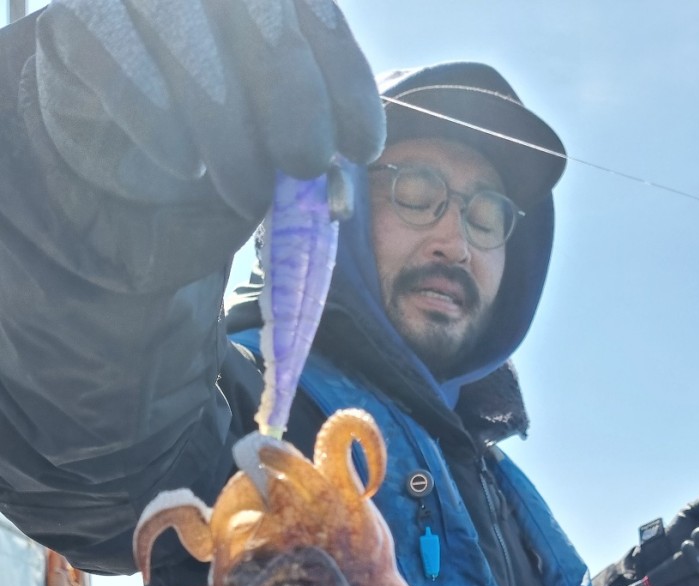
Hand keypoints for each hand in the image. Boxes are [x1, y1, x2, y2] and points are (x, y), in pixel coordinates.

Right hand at [37, 0, 384, 218]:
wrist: (113, 179)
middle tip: (304, 164)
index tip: (359, 147)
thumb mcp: (264, 160)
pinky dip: (154, 111)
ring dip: (226, 115)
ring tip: (246, 192)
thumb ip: (299, 153)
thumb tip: (334, 191)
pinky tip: (183, 164)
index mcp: (261, 2)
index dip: (342, 74)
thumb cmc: (204, 163)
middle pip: (256, 4)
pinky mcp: (78, 20)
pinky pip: (114, 46)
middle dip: (291, 90)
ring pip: (182, 19)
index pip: (312, 10)